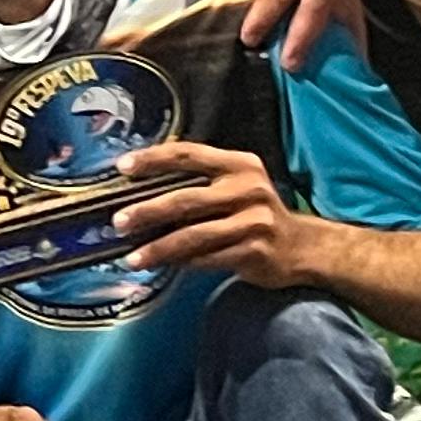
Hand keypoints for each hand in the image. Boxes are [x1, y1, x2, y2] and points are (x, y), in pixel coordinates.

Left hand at [109, 139, 337, 288]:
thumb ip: (199, 183)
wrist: (302, 247)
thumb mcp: (235, 186)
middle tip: (118, 222)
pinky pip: (208, 258)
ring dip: (158, 248)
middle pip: (186, 198)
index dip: (153, 159)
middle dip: (147, 211)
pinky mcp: (255, 251)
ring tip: (132, 257)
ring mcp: (254, 221)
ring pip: (194, 235)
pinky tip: (162, 266)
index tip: (122, 167)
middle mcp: (248, 189)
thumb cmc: (255, 213)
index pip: (187, 154)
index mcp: (239, 164)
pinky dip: (182, 263)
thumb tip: (139, 194)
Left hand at [189, 0, 359, 63]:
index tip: (249, 37)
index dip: (266, 12)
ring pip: (340, 9)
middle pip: (317, 1)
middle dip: (302, 35)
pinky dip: (353, 38)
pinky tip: (351, 64)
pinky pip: (354, 12)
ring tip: (313, 69)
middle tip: (288, 64)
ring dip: (328, 42)